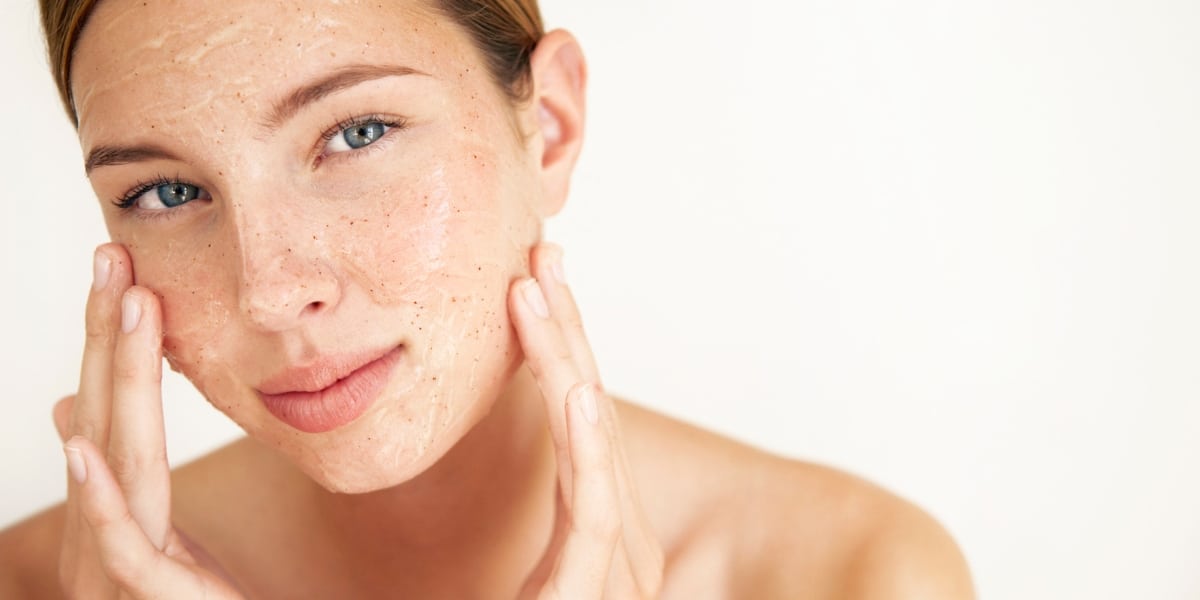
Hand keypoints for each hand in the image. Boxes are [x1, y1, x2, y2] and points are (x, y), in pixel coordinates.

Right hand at [53, 244, 243, 598]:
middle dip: (110, 335)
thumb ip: (119, 479)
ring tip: (123, 307)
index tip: (121, 268)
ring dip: (117, 379)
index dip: (111, 340)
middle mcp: (103, 527)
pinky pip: (120, 541)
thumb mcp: (155, 535)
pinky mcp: (146, 596)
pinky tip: (82, 437)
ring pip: (118, 460)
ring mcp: (115, 564)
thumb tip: (76, 415)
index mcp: (113, 508)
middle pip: (109, 417)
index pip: (114, 409)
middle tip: (113, 256)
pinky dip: (97, 491)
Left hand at [509, 243, 664, 599]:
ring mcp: (613, 570)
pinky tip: (580, 388)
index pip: (577, 426)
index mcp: (596, 539)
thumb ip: (527, 543)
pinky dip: (591, 447)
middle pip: (590, 418)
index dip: (559, 350)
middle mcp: (615, 546)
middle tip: (544, 251)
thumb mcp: (517, 586)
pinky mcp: (594, 593)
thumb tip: (503, 490)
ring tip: (540, 288)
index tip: (533, 284)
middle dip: (567, 331)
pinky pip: (594, 513)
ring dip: (567, 362)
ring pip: (591, 447)